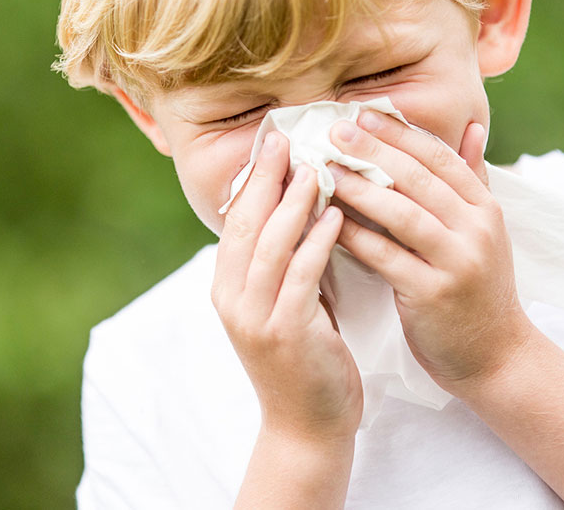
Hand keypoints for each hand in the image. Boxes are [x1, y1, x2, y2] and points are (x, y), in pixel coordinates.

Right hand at [212, 132, 361, 444]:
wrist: (307, 427)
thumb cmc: (306, 360)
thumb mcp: (287, 304)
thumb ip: (286, 262)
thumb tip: (302, 209)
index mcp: (227, 287)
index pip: (235, 219)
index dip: (253, 178)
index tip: (273, 140)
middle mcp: (232, 299)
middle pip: (245, 223)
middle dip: (266, 177)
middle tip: (287, 137)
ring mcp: (254, 318)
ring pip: (269, 244)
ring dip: (293, 202)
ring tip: (316, 167)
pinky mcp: (284, 334)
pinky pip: (300, 276)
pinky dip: (316, 242)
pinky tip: (336, 216)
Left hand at [327, 113, 532, 392]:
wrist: (496, 356)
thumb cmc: (478, 289)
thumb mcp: (484, 231)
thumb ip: (473, 178)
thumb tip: (470, 127)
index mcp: (485, 207)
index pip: (440, 157)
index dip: (400, 132)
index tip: (362, 112)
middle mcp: (476, 229)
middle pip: (419, 178)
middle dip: (374, 150)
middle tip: (334, 130)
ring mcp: (457, 262)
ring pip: (402, 214)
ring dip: (360, 188)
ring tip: (324, 170)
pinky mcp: (434, 294)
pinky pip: (387, 257)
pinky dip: (356, 236)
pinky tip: (327, 221)